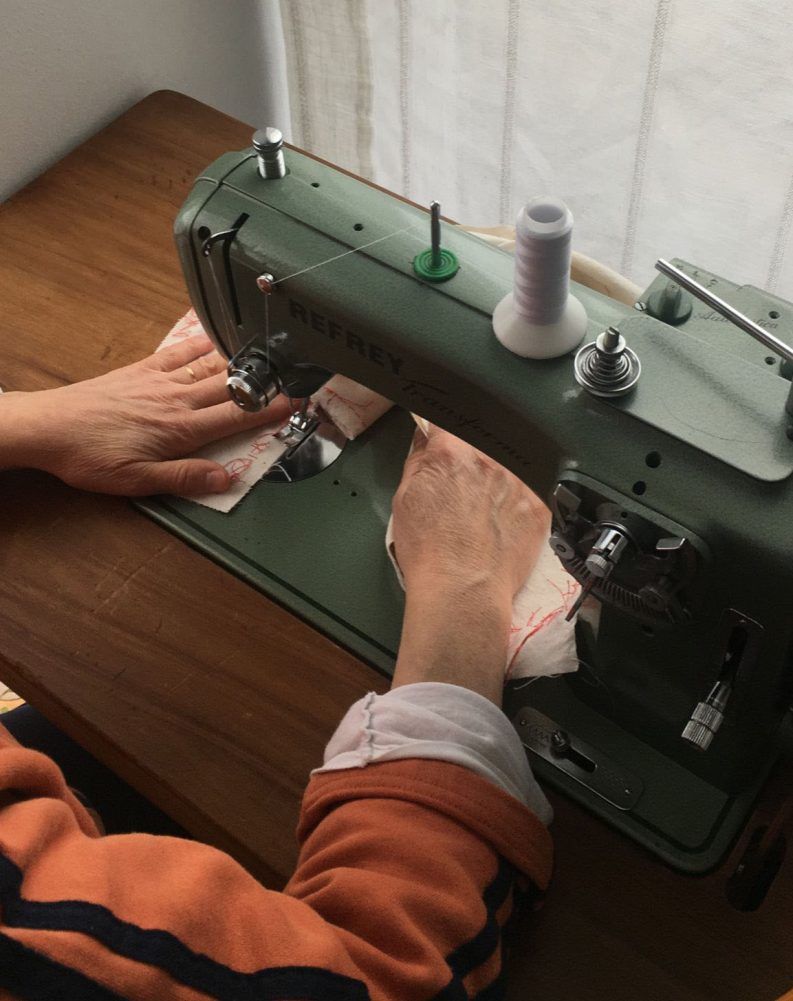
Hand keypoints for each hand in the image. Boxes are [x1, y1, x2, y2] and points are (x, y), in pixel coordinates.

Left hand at [1, 335, 292, 495]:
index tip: (296, 403)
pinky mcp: (141, 370)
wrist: (48, 427)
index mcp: (180, 429)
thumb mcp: (137, 480)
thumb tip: (225, 478)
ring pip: (210, 366)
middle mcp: (176, 399)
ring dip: (240, 361)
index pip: (237, 416)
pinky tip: (214, 337)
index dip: (270, 409)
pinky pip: (179, 351)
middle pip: (231, 388)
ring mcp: (159, 380)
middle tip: (293, 378)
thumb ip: (185, 477)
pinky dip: (201, 342)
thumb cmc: (89, 457)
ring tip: (267, 354)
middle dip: (266, 384)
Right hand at [392, 425, 548, 600]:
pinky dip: (516, 498)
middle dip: (472, 455)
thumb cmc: (427, 550)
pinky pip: (528, 489)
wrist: (463, 591)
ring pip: (508, 464)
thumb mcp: (405, 500)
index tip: (442, 443)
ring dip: (497, 475)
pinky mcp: (538, 505)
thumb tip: (425, 439)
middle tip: (462, 483)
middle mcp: (490, 459)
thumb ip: (417, 461)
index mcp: (453, 452)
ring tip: (484, 505)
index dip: (443, 433)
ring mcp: (518, 481)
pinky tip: (504, 519)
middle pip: (482, 443)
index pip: (448, 424)